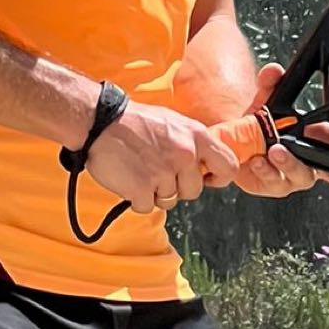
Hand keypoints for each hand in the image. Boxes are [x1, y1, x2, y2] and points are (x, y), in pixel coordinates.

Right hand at [85, 97, 238, 216]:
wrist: (99, 121)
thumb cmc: (134, 121)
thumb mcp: (174, 122)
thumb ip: (193, 142)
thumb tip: (206, 163)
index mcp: (197, 136)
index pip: (229, 167)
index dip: (219, 178)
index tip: (206, 179)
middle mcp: (185, 155)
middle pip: (194, 191)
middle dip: (177, 187)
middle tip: (157, 171)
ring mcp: (164, 173)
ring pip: (170, 201)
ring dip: (155, 193)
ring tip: (140, 171)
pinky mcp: (142, 188)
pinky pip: (146, 207)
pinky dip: (135, 199)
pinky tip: (128, 179)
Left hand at [224, 66, 328, 216]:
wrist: (236, 137)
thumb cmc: (263, 123)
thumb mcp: (270, 99)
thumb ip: (273, 85)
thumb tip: (273, 72)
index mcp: (321, 145)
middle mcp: (309, 164)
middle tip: (307, 153)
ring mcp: (289, 176)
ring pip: (297, 175)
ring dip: (288, 164)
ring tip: (274, 152)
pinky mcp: (268, 184)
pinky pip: (270, 180)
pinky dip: (264, 170)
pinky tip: (257, 161)